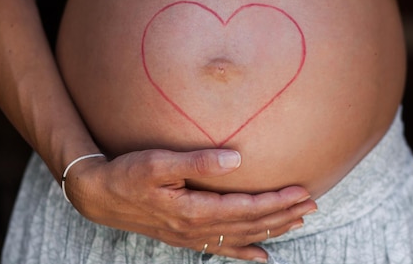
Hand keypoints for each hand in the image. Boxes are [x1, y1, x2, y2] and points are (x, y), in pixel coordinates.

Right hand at [65, 149, 316, 262]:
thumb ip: (198, 161)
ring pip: (242, 237)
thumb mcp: (159, 162)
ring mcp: (192, 236)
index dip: (277, 201)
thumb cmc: (128, 174)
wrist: (99, 196)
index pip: (247, 208)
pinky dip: (246, 252)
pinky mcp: (185, 236)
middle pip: (251, 224)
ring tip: (298, 222)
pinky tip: (263, 256)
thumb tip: (237, 159)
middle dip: (284, 215)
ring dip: (272, 229)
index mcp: (195, 209)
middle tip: (313, 204)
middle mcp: (197, 228)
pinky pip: (223, 249)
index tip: (302, 192)